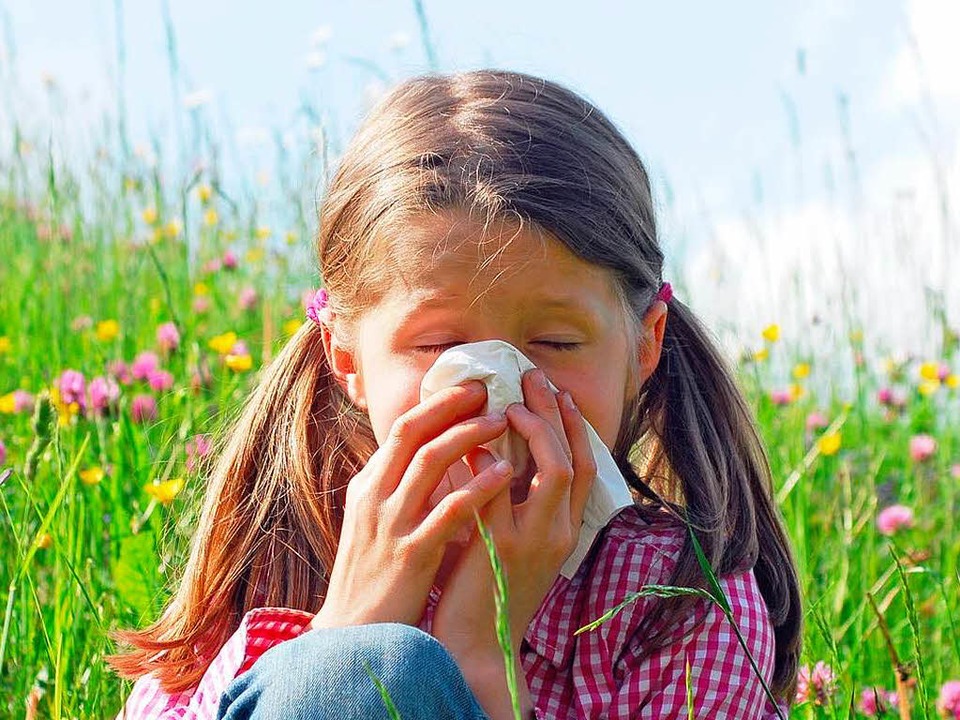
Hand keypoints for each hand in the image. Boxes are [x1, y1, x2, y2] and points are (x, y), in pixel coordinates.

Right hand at [311, 380, 512, 629]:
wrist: (355, 635)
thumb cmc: (373, 579)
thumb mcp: (374, 524)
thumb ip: (396, 490)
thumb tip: (425, 456)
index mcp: (368, 487)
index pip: (402, 430)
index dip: (437, 403)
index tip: (469, 386)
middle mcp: (375, 498)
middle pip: (413, 434)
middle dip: (451, 405)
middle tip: (487, 388)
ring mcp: (391, 525)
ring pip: (429, 463)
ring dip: (468, 436)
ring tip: (503, 420)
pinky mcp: (411, 555)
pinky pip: (449, 511)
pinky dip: (477, 487)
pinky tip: (504, 472)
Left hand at [430, 368, 596, 719]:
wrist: (477, 646)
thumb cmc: (489, 590)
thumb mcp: (516, 544)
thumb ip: (516, 504)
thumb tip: (497, 451)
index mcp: (565, 532)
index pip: (587, 468)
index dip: (576, 427)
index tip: (559, 393)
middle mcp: (559, 533)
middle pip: (574, 458)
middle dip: (556, 413)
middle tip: (534, 378)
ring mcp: (534, 540)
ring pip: (553, 469)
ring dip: (536, 427)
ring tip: (511, 400)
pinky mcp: (500, 546)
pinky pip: (500, 489)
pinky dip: (488, 457)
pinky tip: (472, 436)